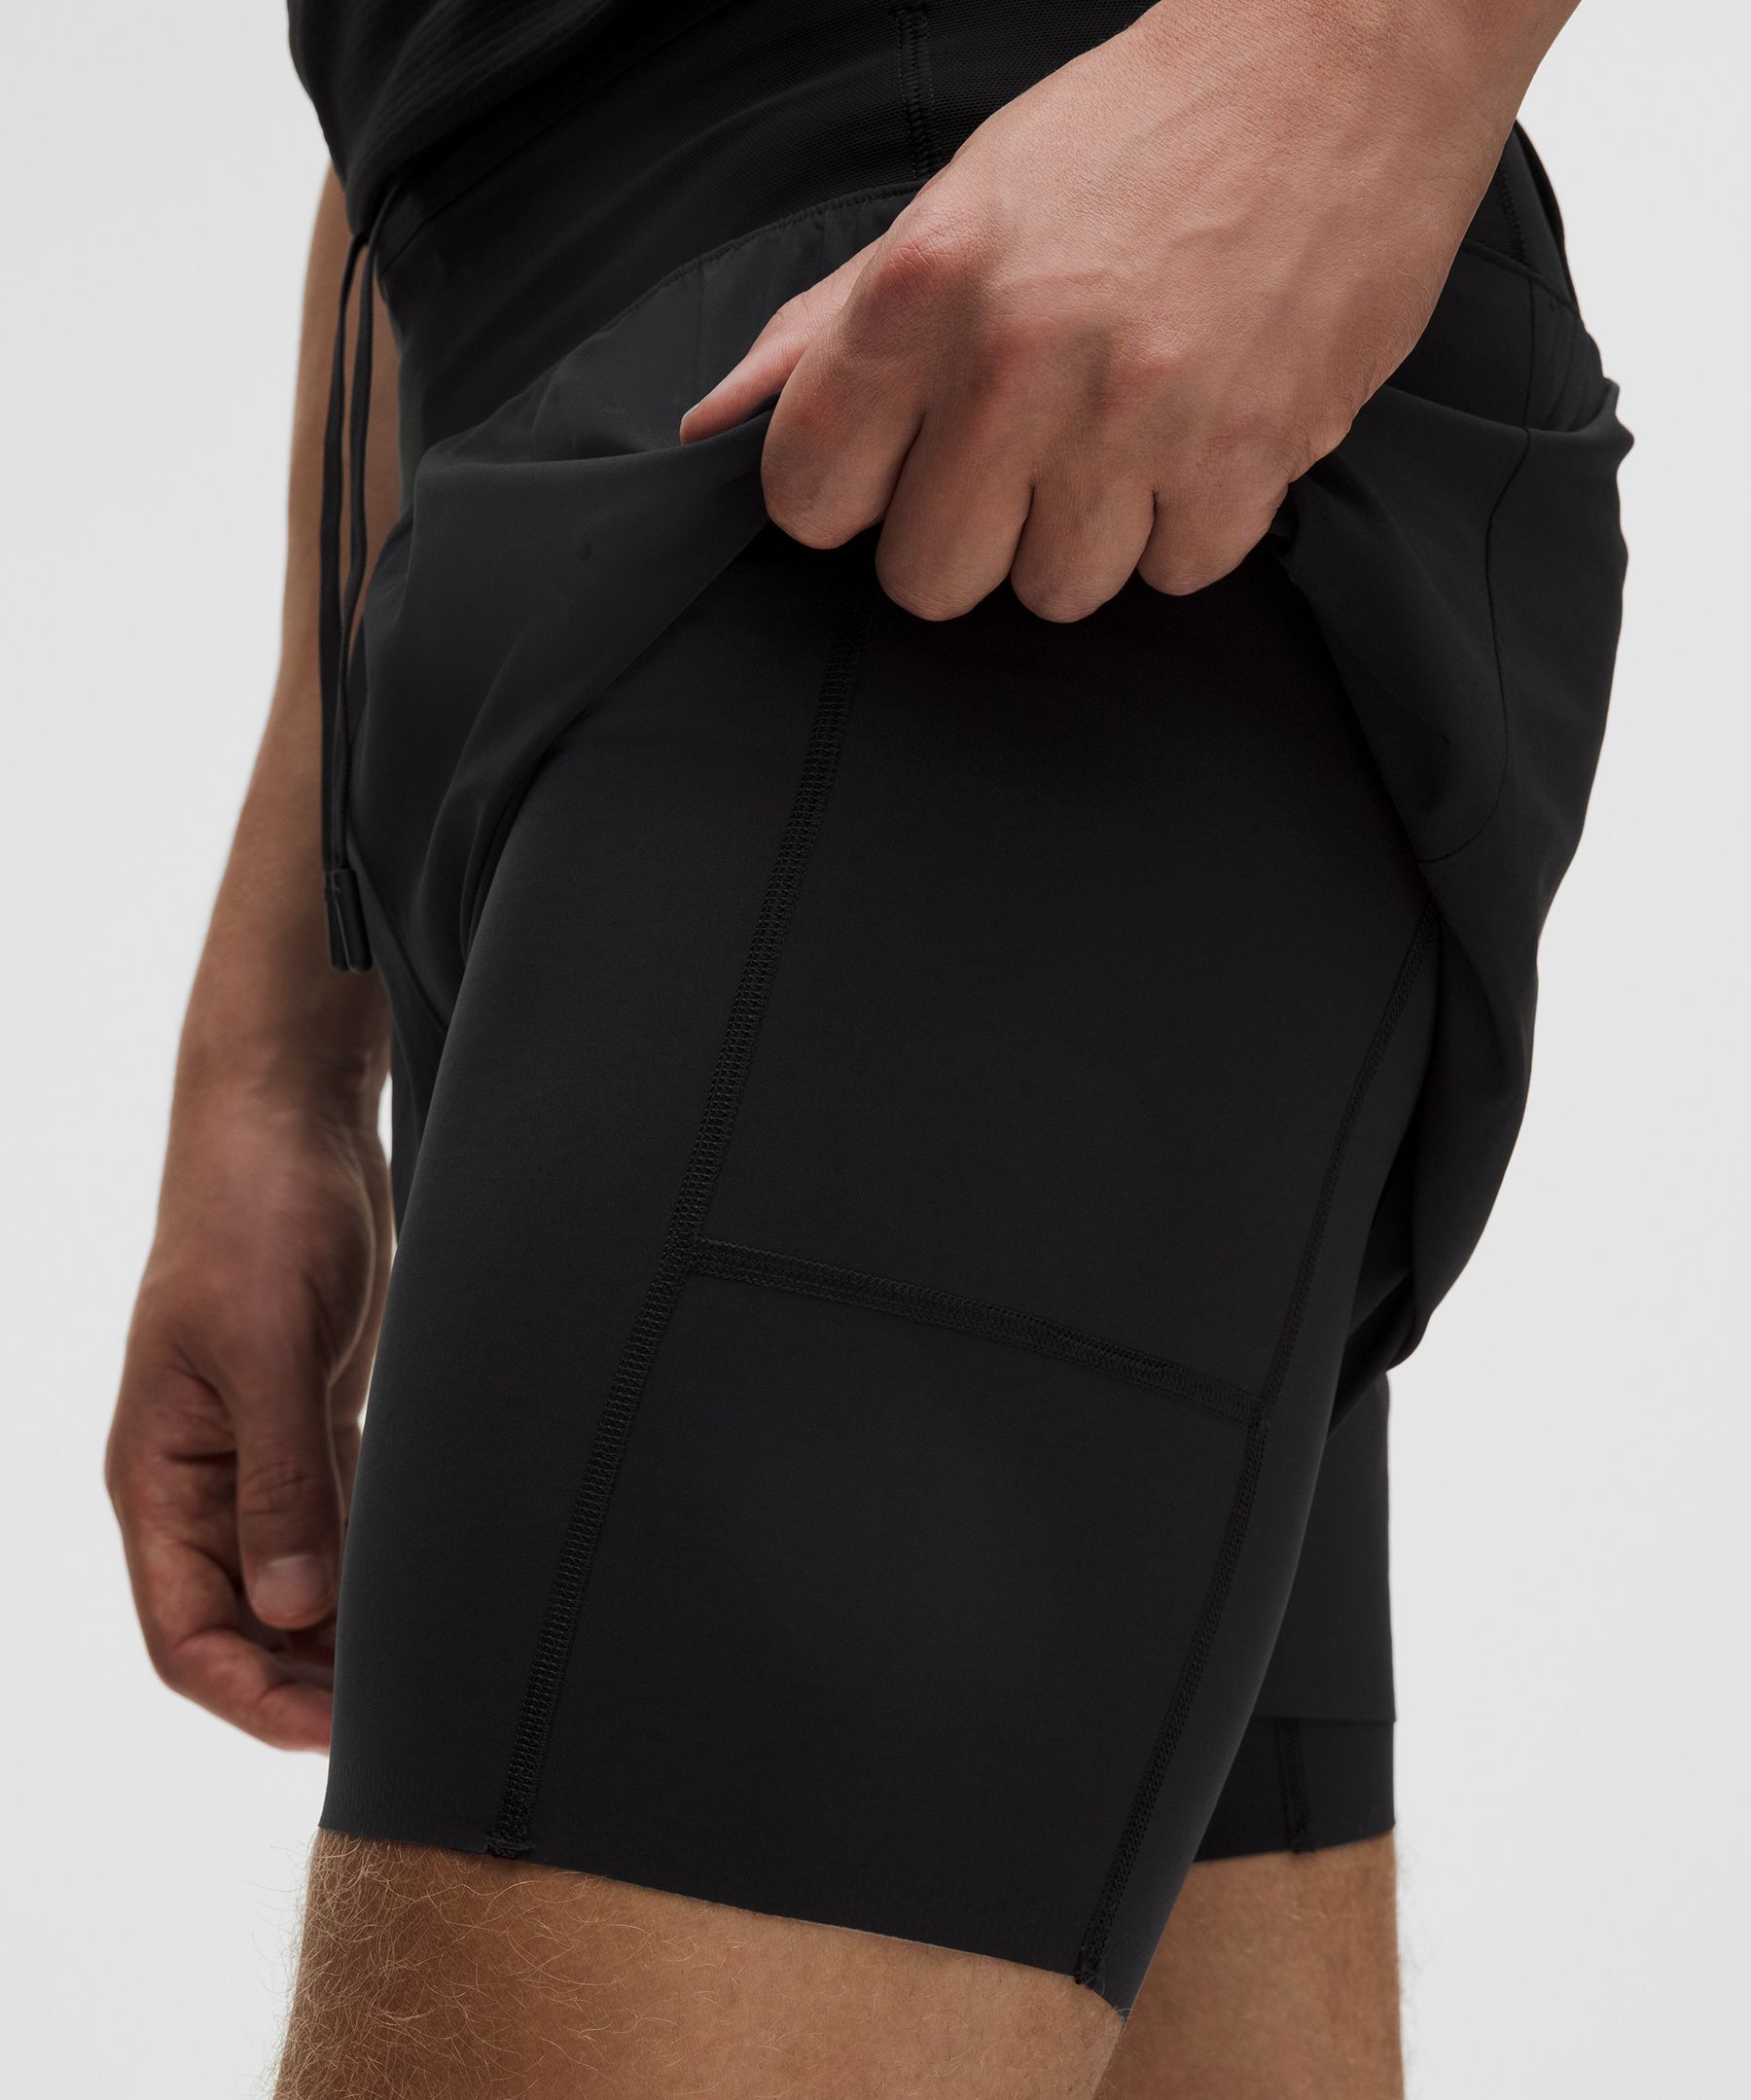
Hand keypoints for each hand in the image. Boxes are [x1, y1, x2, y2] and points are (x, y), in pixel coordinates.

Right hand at [107, 1085, 390, 1748]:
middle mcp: (200, 1482)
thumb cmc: (257, 1216)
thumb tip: (293, 1608)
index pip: (187, 1637)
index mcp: (158, 1477)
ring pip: (294, 1582)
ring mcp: (257, 1453)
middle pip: (244, 1626)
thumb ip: (282, 1480)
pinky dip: (373, 1562)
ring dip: (349, 1629)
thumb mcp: (267, 1350)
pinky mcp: (311, 1419)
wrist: (287, 1121)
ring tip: (429, 1663)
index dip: (256, 1699)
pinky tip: (428, 1587)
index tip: (341, 1733)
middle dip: (311, 1680)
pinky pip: (334, 1522)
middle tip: (409, 1708)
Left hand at [681, 0, 1562, 619]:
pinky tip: (1199, 434)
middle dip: (966, 536)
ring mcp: (1137, 420)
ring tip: (1121, 435)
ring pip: (1056, 593)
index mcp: (924, 286)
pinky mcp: (1247, 458)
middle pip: (929, 581)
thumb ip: (832, 325)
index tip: (890, 466)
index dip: (844, 498)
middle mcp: (1019, 361)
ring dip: (1082, 534)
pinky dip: (1184, 525)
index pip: (808, 495)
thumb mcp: (957, 201)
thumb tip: (715, 421)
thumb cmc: (1136, 133)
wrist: (1341, 64)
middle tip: (1018, 460)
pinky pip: (1174, 576)